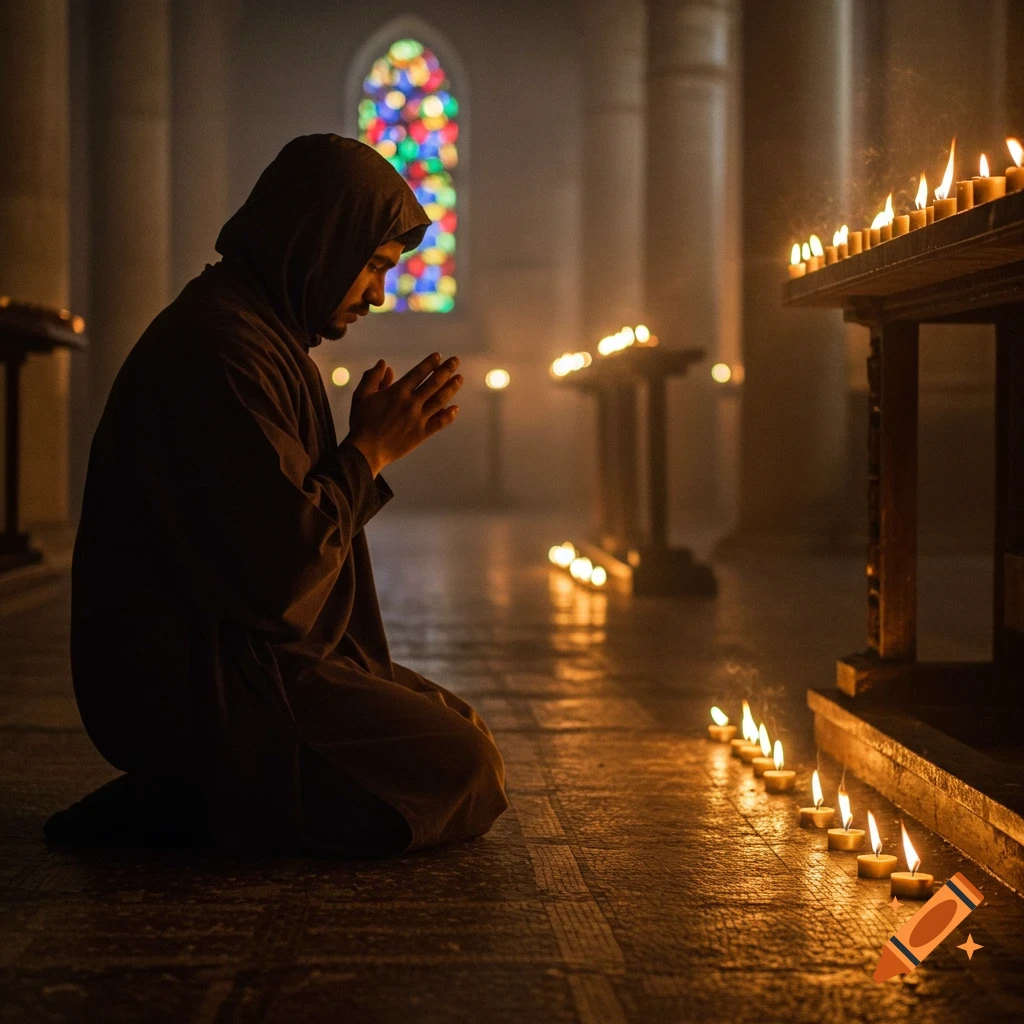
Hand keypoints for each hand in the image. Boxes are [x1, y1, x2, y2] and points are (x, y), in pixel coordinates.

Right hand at [343, 353, 462, 475]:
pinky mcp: (421, 434)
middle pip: (433, 383)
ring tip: (459, 379)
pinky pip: (439, 423)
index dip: (430, 363)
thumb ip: (373, 377)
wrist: (366, 450)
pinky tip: (456, 408)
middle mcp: (411, 403)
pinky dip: (449, 415)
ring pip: (440, 400)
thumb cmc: (362, 422)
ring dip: (451, 388)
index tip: (439, 356)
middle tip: (456, 361)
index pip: (418, 373)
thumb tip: (383, 364)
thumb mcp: (361, 395)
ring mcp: (418, 419)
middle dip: (446, 370)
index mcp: (398, 392)